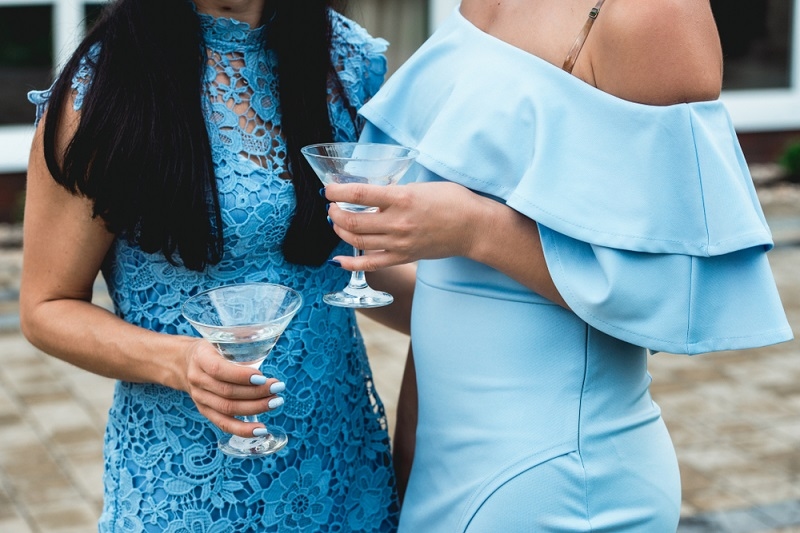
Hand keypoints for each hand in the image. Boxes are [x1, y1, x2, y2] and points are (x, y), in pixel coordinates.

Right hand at [181, 339, 284, 437]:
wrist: (184, 363)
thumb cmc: (211, 349)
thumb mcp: (220, 340)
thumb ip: (239, 344)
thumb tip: (265, 345)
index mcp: (201, 358)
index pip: (218, 369)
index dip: (241, 376)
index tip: (262, 377)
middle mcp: (197, 379)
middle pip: (227, 391)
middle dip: (257, 392)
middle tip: (278, 388)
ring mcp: (200, 398)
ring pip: (228, 408)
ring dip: (255, 407)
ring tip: (275, 402)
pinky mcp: (205, 411)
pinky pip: (224, 424)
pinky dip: (243, 429)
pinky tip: (261, 429)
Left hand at [324, 181, 491, 270]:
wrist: (474, 227)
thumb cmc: (453, 201)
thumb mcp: (420, 186)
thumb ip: (395, 192)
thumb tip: (373, 196)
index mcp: (402, 198)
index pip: (358, 193)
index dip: (336, 191)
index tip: (328, 189)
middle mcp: (397, 222)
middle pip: (352, 220)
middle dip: (335, 212)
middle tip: (332, 206)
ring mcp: (399, 243)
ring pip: (357, 240)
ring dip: (340, 230)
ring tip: (337, 222)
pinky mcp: (403, 257)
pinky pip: (371, 263)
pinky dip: (351, 262)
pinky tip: (339, 259)